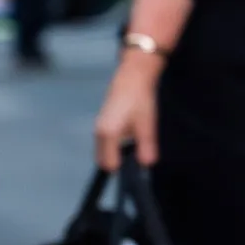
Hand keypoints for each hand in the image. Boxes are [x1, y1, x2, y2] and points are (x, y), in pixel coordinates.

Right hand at [94, 52, 159, 169]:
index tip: (136, 164)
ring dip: (116, 153)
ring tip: (134, 141)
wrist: (132, 76)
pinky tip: (129, 133)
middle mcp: (98, 132)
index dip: (123, 169)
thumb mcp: (147, 124)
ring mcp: (98, 127)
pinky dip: (115, 145)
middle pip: (103, 161)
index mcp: (108, 134)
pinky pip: (104, 143)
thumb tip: (146, 165)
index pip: (109, 165)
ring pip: (103, 151)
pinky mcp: (101, 123)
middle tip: (136, 153)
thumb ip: (146, 147)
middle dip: (118, 162)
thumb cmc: (139, 99)